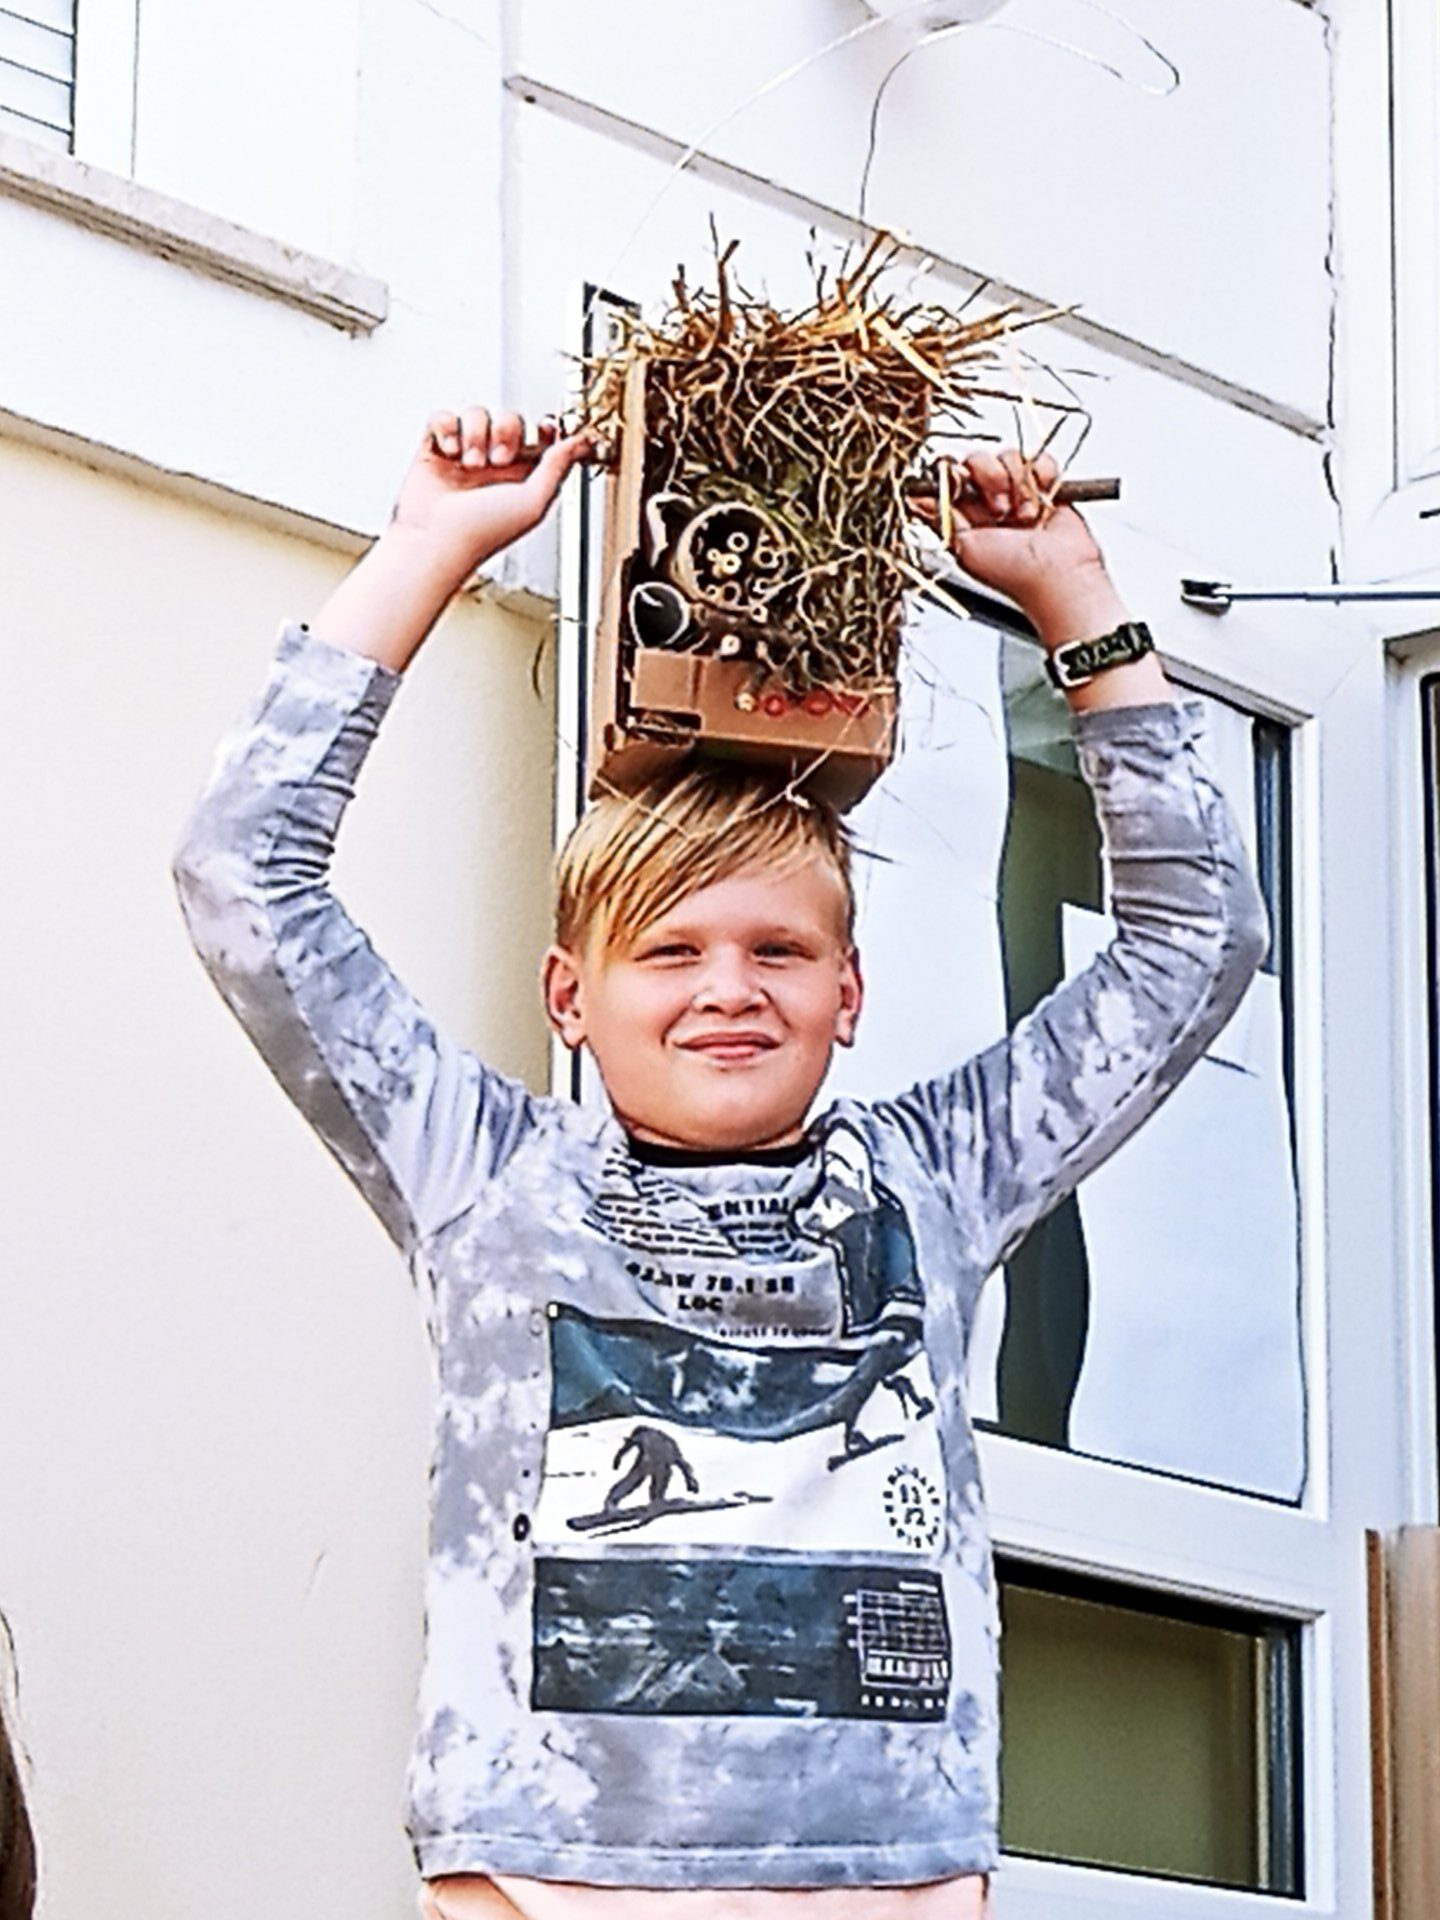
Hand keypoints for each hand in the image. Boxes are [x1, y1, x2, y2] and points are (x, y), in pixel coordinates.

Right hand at [390, 406, 594, 571]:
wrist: (435, 541)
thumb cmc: (482, 533)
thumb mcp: (534, 501)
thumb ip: (558, 467)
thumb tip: (582, 443)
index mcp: (522, 478)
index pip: (539, 438)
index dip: (544, 428)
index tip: (547, 426)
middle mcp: (494, 466)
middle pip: (509, 419)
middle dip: (506, 432)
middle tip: (499, 460)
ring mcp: (463, 456)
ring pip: (476, 414)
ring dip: (475, 433)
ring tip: (470, 463)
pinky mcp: (434, 450)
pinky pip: (443, 417)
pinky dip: (446, 428)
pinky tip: (449, 452)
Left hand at [913, 446, 1107, 612]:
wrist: (1057, 576)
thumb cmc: (1013, 574)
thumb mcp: (963, 547)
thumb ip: (940, 518)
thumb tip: (914, 498)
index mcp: (964, 515)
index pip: (949, 476)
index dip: (953, 474)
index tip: (957, 481)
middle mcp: (988, 502)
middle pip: (977, 460)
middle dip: (988, 478)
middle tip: (998, 510)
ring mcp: (1017, 492)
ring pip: (1008, 456)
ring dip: (1018, 484)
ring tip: (1024, 516)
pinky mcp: (1046, 486)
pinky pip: (1040, 460)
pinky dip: (1043, 476)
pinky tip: (1043, 502)